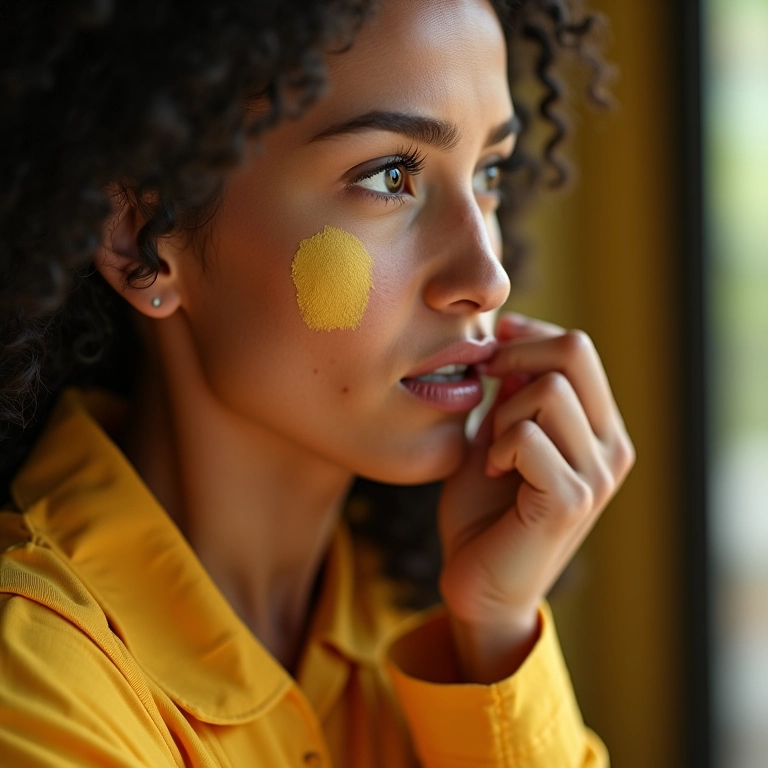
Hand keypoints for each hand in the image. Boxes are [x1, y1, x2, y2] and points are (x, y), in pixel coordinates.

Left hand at [438, 313, 634, 681]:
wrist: (478, 585)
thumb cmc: (484, 511)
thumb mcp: (496, 438)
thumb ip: (510, 396)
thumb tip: (511, 345)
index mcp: (600, 429)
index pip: (579, 349)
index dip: (530, 335)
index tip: (495, 342)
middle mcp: (613, 448)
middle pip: (575, 352)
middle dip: (516, 355)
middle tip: (485, 384)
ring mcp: (598, 476)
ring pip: (548, 391)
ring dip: (504, 413)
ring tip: (493, 450)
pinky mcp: (571, 501)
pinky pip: (529, 437)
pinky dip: (498, 447)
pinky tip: (493, 473)